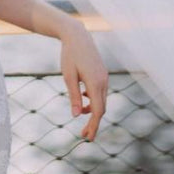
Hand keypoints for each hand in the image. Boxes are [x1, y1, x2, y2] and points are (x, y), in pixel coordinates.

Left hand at [59, 20, 108, 141]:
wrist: (77, 36)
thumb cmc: (70, 55)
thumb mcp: (68, 76)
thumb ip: (73, 96)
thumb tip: (75, 115)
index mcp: (95, 83)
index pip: (98, 111)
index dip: (94, 125)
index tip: (88, 137)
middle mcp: (103, 81)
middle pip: (101, 108)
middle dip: (93, 122)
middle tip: (84, 135)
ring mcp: (104, 77)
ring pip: (101, 100)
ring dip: (92, 110)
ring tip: (79, 113)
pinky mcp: (102, 74)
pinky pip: (100, 91)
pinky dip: (93, 99)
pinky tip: (83, 98)